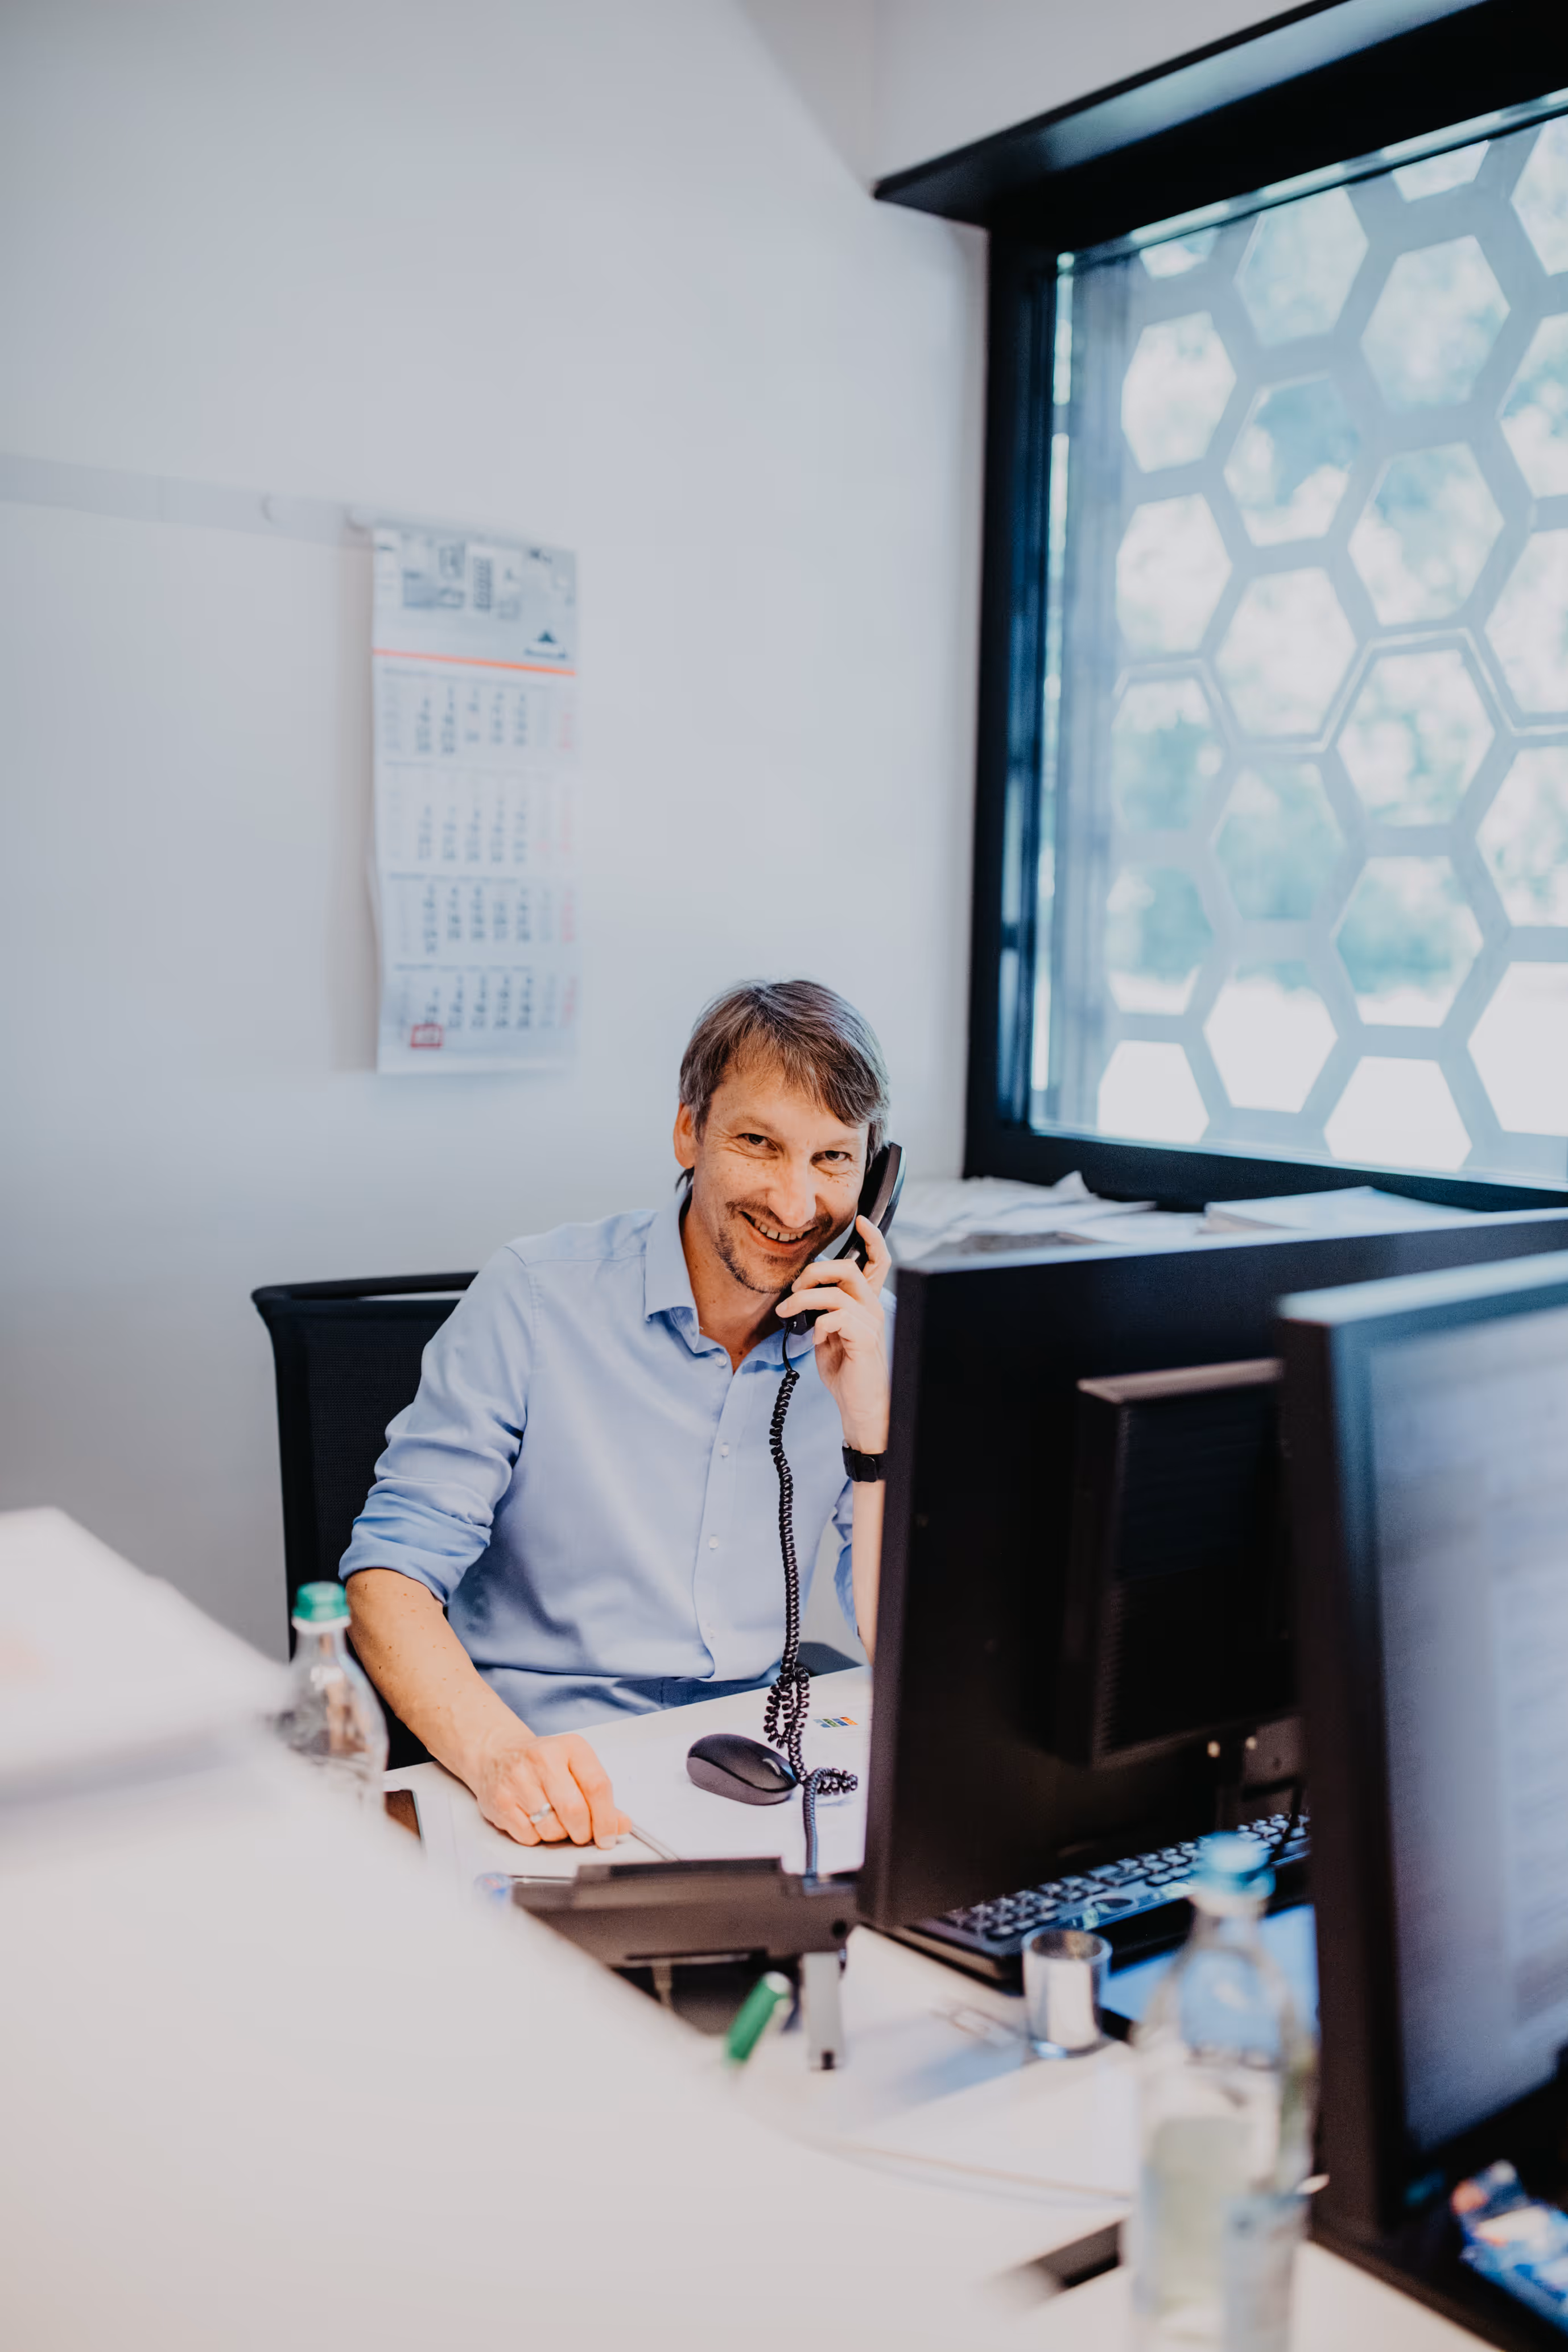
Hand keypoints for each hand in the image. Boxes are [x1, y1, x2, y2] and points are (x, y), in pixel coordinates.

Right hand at [470, 1723, 630, 1849]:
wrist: (497, 1753)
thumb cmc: (543, 1763)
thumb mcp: (576, 1767)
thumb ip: (600, 1796)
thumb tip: (622, 1825)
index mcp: (571, 1747)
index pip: (597, 1786)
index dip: (607, 1818)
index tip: (609, 1837)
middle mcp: (543, 1759)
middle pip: (575, 1810)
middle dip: (583, 1832)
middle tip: (582, 1834)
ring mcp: (518, 1780)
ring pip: (551, 1828)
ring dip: (559, 1835)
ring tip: (554, 1820)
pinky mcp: (500, 1800)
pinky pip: (528, 1836)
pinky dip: (537, 1837)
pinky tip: (534, 1820)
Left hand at [779, 1214, 891, 1453]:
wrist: (859, 1404)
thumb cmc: (845, 1369)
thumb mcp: (828, 1333)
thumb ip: (821, 1310)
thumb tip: (802, 1297)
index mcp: (866, 1303)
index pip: (879, 1262)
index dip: (873, 1238)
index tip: (859, 1221)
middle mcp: (872, 1308)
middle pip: (848, 1269)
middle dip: (814, 1271)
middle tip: (794, 1289)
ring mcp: (871, 1324)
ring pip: (836, 1293)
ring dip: (803, 1300)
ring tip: (787, 1311)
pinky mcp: (865, 1340)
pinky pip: (838, 1318)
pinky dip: (819, 1323)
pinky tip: (815, 1336)